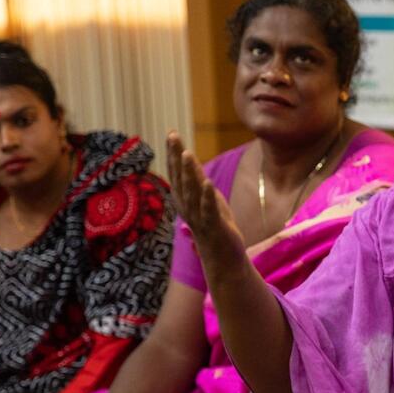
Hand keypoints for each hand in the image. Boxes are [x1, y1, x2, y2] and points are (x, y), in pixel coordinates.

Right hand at [166, 131, 244, 261]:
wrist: (222, 258)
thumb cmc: (214, 225)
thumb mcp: (205, 197)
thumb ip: (196, 179)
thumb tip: (187, 156)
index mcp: (184, 199)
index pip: (176, 172)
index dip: (174, 154)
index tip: (171, 134)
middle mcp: (187, 206)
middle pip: (180, 178)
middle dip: (177, 157)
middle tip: (173, 137)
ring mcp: (199, 217)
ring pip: (192, 192)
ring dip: (190, 173)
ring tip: (188, 154)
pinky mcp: (214, 226)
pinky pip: (209, 210)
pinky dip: (208, 197)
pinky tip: (208, 183)